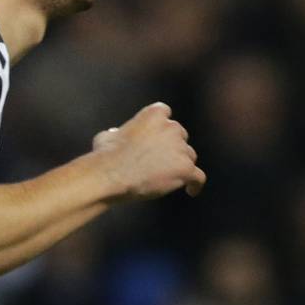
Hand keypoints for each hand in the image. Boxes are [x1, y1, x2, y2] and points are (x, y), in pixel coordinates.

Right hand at [91, 102, 205, 199]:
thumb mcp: (108, 135)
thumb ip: (118, 132)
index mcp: (154, 114)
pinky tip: (191, 191)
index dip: (162, 126)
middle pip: (180, 136)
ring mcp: (181, 148)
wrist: (112, 173)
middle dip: (172, 146)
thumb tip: (115, 134)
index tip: (158, 135)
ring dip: (181, 164)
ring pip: (189, 156)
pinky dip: (195, 184)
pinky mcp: (186, 168)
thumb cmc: (106, 154)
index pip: (165, 113)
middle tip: (161, 161)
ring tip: (169, 178)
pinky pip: (198, 177)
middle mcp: (172, 127)